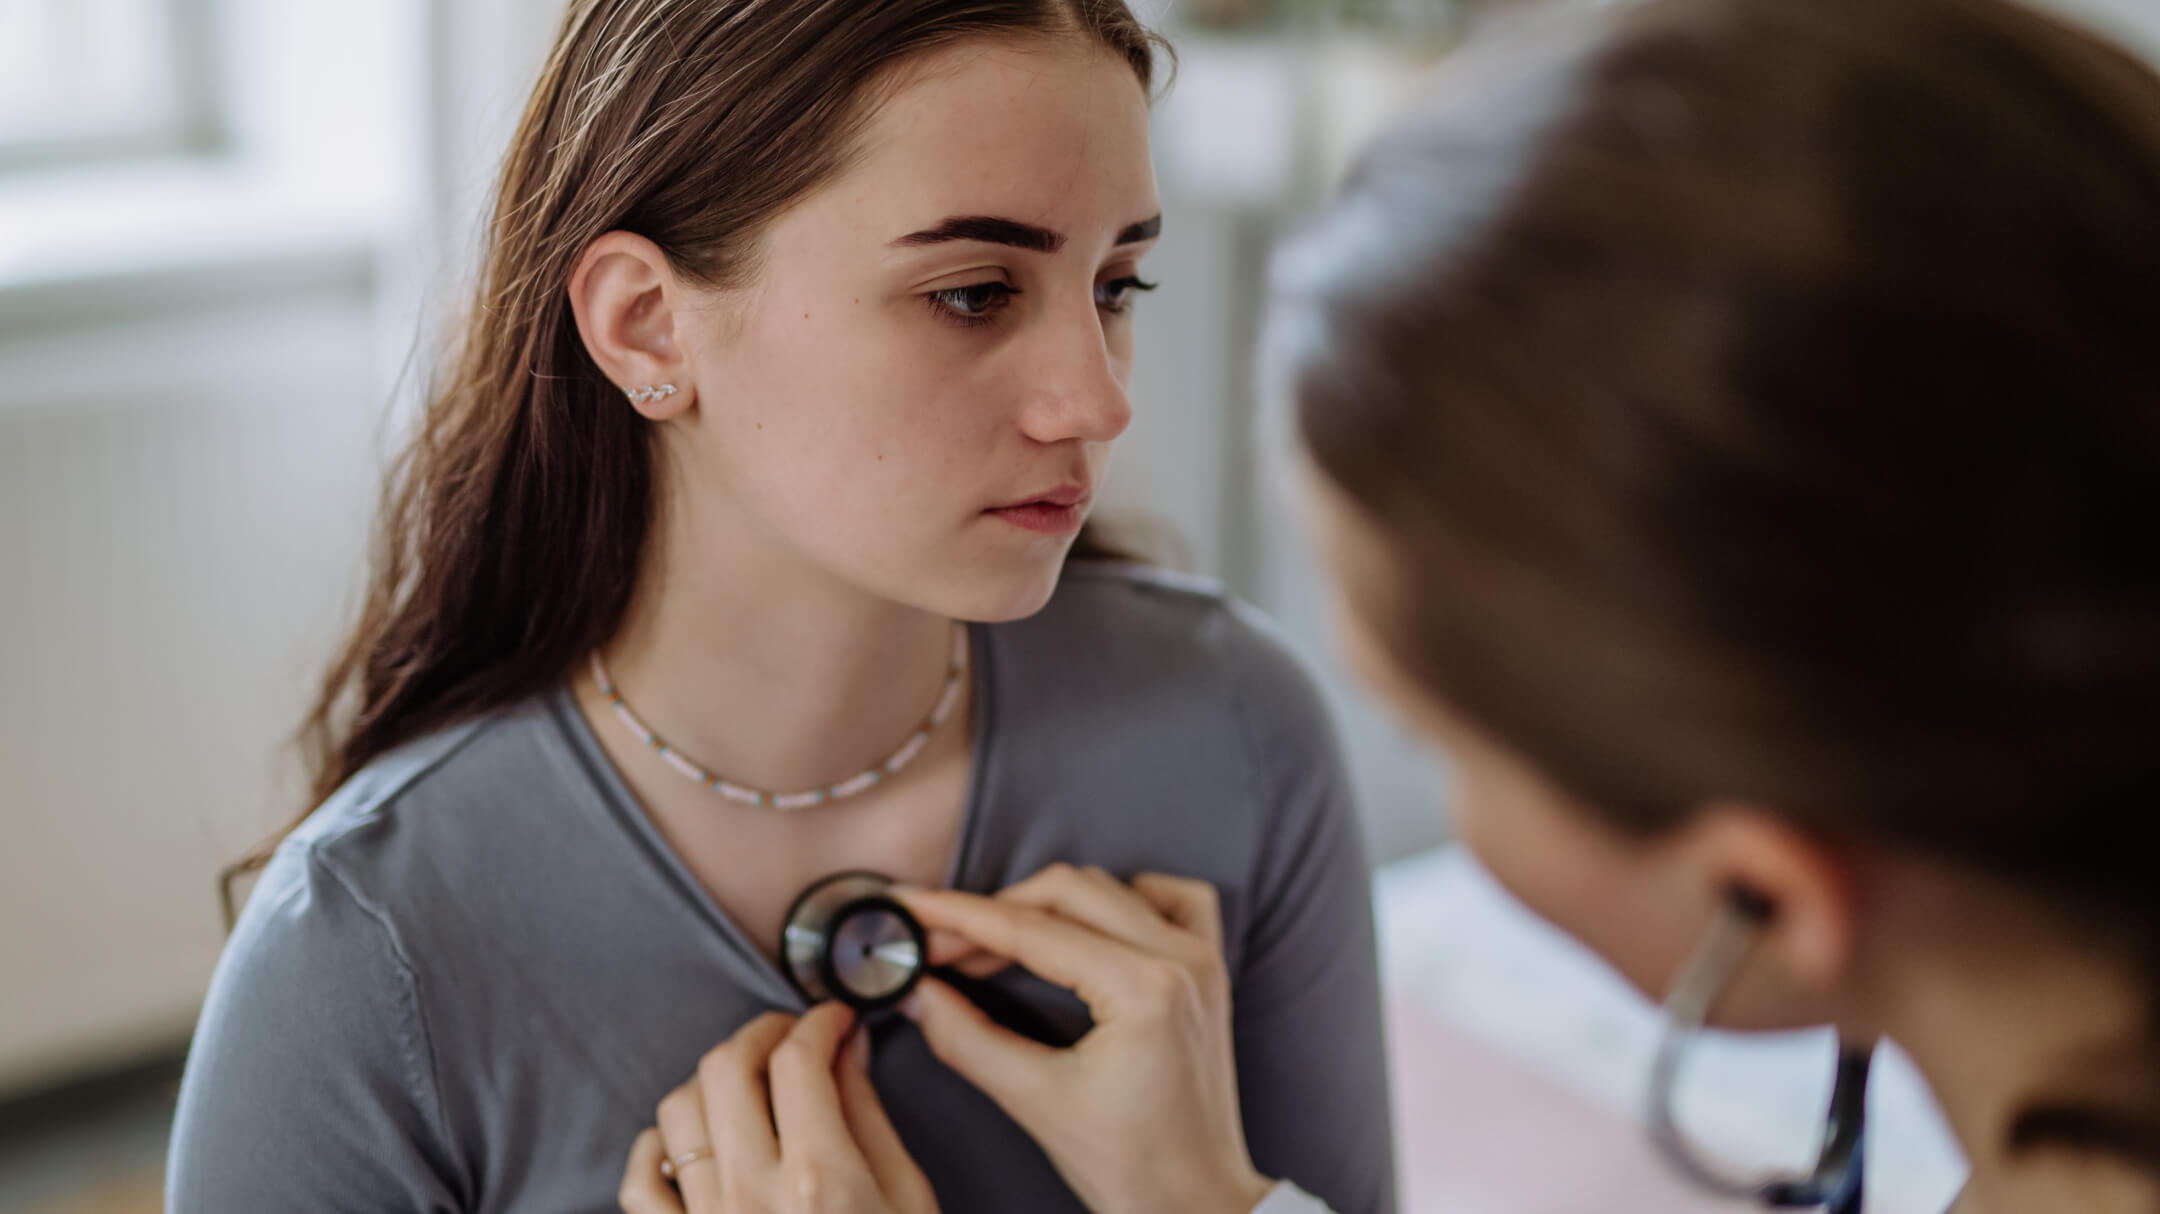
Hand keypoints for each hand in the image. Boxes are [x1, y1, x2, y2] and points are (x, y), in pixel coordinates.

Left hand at [619, 1003, 939, 1213]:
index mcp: (821, 1179)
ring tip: (750, 1084)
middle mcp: (752, 1194)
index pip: (801, 1059)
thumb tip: (847, 1049)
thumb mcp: (908, 1200)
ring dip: (713, 1080)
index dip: (820, 1020)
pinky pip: (639, 1179)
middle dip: (762, 1034)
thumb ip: (870, 1119)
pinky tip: (692, 1139)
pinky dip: (658, 1144)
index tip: (836, 1019)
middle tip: (793, 1037)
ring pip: (679, 1110)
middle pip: (728, 1068)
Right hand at [898, 865, 1275, 1213]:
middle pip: (1067, 892)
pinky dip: (1123, 898)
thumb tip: (915, 990)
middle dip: (994, 912)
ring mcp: (1202, 958)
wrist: (1199, 1204)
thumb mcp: (1036, 1102)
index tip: (911, 907)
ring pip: (1108, 889)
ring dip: (1044, 904)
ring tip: (991, 945)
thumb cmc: (1130, 1168)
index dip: (961, 916)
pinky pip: (1171, 898)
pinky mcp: (1209, 970)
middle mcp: (1181, 958)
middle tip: (940, 944)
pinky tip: (1087, 924)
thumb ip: (966, 1039)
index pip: (1031, 930)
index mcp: (1144, 989)